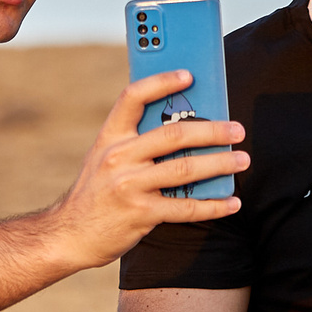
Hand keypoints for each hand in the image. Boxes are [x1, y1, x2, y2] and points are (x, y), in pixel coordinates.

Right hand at [47, 71, 247, 268]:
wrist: (69, 235)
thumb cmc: (96, 193)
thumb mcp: (103, 158)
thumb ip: (134, 142)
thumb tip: (186, 127)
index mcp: (110, 138)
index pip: (133, 97)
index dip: (161, 82)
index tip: (189, 76)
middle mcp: (119, 158)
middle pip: (174, 134)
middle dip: (212, 130)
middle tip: (237, 130)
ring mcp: (130, 186)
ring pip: (186, 169)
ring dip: (220, 164)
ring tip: (242, 161)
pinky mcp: (141, 215)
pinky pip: (186, 208)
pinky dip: (214, 205)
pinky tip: (232, 202)